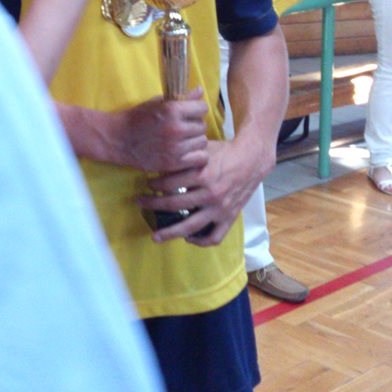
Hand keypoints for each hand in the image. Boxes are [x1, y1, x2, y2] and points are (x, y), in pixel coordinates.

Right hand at [58, 92, 208, 173]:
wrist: (117, 139)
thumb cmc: (137, 118)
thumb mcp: (157, 103)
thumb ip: (181, 98)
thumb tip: (201, 91)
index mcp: (172, 110)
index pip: (202, 108)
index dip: (196, 109)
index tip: (189, 112)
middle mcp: (176, 128)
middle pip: (202, 126)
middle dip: (194, 125)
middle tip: (183, 127)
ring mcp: (175, 148)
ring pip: (202, 142)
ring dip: (194, 141)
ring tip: (183, 140)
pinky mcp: (173, 163)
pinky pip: (199, 159)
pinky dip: (195, 156)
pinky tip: (185, 152)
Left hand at [137, 135, 273, 246]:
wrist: (251, 160)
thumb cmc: (223, 152)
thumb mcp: (201, 150)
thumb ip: (183, 157)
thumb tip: (158, 161)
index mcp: (202, 175)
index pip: (169, 183)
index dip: (154, 184)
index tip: (146, 184)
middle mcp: (210, 194)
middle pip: (174, 204)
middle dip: (152, 204)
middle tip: (139, 203)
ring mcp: (220, 209)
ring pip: (190, 226)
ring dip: (169, 232)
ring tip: (155, 237)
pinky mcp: (229, 217)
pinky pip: (214, 237)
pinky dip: (200, 241)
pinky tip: (188, 238)